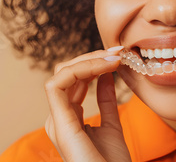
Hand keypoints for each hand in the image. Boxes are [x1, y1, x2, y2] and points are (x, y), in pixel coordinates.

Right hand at [44, 47, 130, 161]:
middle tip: (118, 52)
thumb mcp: (112, 124)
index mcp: (69, 117)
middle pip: (67, 72)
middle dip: (92, 57)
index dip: (94, 63)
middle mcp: (59, 116)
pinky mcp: (59, 122)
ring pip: (62, 73)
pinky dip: (80, 69)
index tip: (119, 57)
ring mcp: (56, 119)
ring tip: (114, 58)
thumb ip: (106, 100)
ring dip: (89, 60)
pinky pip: (57, 84)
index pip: (75, 79)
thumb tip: (107, 76)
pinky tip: (103, 68)